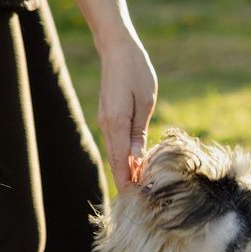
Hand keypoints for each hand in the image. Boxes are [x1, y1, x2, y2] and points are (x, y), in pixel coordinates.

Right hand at [97, 35, 155, 189]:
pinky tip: (136, 165)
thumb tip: (136, 160)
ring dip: (127, 171)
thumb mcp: (145, 102)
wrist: (117, 50)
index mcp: (116, 124)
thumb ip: (139, 132)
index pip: (121, 163)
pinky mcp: (108, 117)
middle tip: (144, 201)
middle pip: (116, 162)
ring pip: (116, 154)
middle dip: (128, 182)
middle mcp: (107, 126)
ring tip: (142, 188)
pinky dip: (125, 157)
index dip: (128, 183)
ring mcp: (105, 122)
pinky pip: (116, 143)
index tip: (137, 201)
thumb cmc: (136, 72)